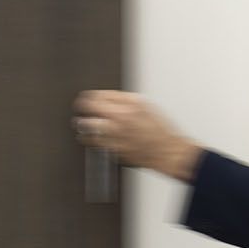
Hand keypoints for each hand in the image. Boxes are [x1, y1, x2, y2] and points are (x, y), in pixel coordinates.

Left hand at [72, 90, 200, 182]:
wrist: (168, 152)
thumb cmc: (160, 130)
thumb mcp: (145, 106)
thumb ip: (124, 100)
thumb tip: (106, 98)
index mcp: (129, 105)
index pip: (98, 96)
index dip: (89, 96)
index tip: (86, 98)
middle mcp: (120, 118)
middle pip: (89, 108)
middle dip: (82, 107)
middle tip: (80, 108)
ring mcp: (115, 135)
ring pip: (86, 127)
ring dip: (82, 124)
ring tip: (81, 123)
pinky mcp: (112, 149)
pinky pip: (92, 143)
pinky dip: (87, 139)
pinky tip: (88, 137)